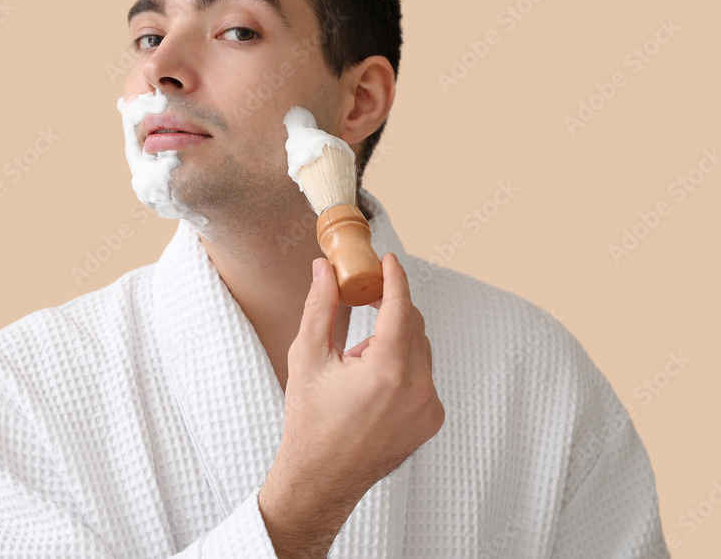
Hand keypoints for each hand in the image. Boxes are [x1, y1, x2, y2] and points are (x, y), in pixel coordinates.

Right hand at [261, 253, 444, 527]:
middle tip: (362, 297)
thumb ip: (321, 307)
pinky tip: (370, 384)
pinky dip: (402, 367)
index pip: (401, 307)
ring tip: (356, 360)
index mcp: (387, 371)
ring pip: (420, 350)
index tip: (386, 260)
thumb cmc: (310, 421)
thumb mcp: (308, 357)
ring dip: (394, 339)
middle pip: (414, 325)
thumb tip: (325, 270)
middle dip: (389, 308)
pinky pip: (423, 376)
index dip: (394, 278)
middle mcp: (418, 388)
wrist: (321, 478)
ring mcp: (429, 407)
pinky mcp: (431, 420)